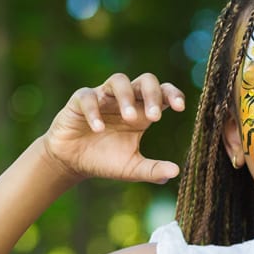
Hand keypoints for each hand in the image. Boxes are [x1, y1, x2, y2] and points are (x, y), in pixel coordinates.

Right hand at [42, 73, 184, 182]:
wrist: (72, 162)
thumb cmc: (105, 160)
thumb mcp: (132, 168)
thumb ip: (153, 170)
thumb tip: (176, 172)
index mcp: (143, 112)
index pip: (163, 93)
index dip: (173, 95)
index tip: (180, 107)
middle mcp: (126, 100)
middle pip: (146, 80)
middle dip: (153, 95)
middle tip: (154, 118)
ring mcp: (103, 97)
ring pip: (119, 80)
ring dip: (126, 97)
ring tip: (130, 118)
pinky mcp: (79, 101)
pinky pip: (88, 97)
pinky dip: (94, 110)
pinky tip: (99, 128)